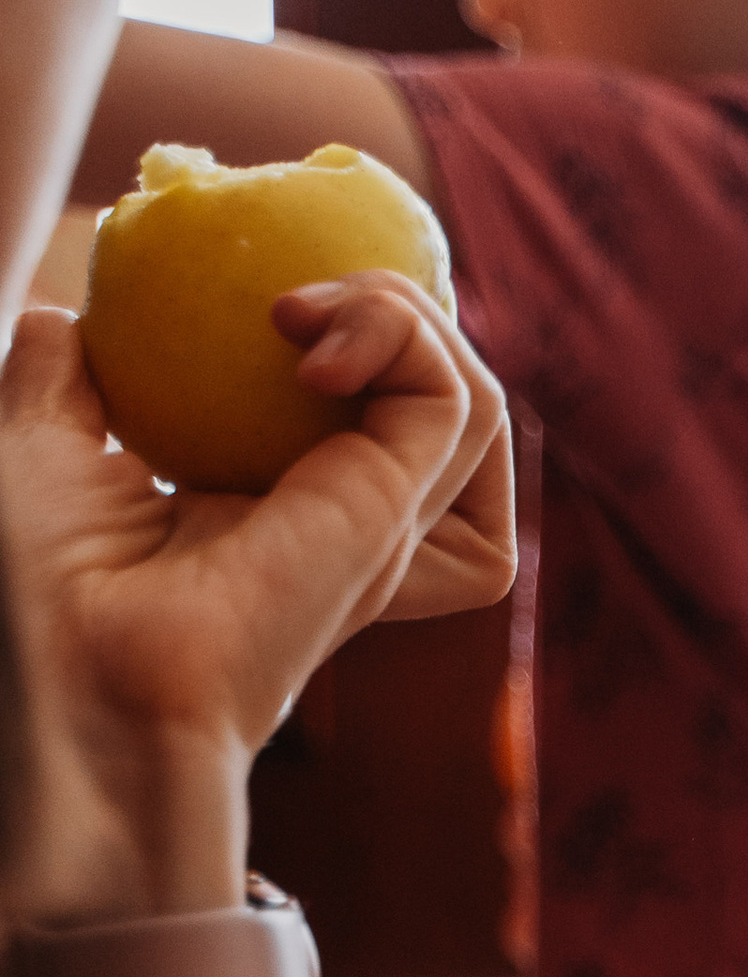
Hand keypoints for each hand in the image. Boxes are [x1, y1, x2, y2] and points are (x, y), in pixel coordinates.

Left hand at [0, 279, 511, 923]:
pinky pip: (456, 403)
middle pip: (448, 412)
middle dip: (403, 321)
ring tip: (296, 311)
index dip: (359, 345)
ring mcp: (380, 525)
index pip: (374, 421)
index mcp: (282, 517)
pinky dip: (402, 338)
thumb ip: (60, 382)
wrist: (75, 675)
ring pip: (475, 406)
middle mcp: (348, 525)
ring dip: (408, 318)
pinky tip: (304, 340)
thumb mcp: (36, 451)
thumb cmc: (39, 594)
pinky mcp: (391, 515)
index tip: (265, 302)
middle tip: (291, 301)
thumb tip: (63, 320)